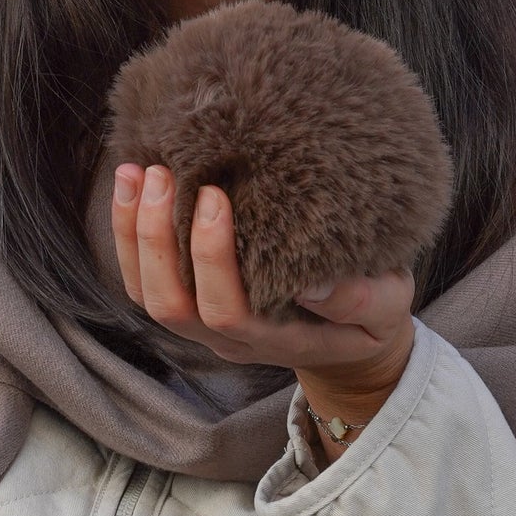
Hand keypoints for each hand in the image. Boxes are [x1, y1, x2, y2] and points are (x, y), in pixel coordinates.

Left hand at [112, 164, 415, 438]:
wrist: (347, 343)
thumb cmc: (370, 315)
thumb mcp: (386, 308)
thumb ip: (359, 298)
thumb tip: (310, 281)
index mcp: (275, 338)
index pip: (225, 309)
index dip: (210, 257)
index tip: (215, 195)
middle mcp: (228, 337)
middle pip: (170, 303)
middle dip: (157, 237)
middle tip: (162, 173)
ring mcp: (203, 322)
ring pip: (146, 292)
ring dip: (133, 232)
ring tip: (134, 171)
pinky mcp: (190, 299)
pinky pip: (142, 277)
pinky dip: (128, 233)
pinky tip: (131, 185)